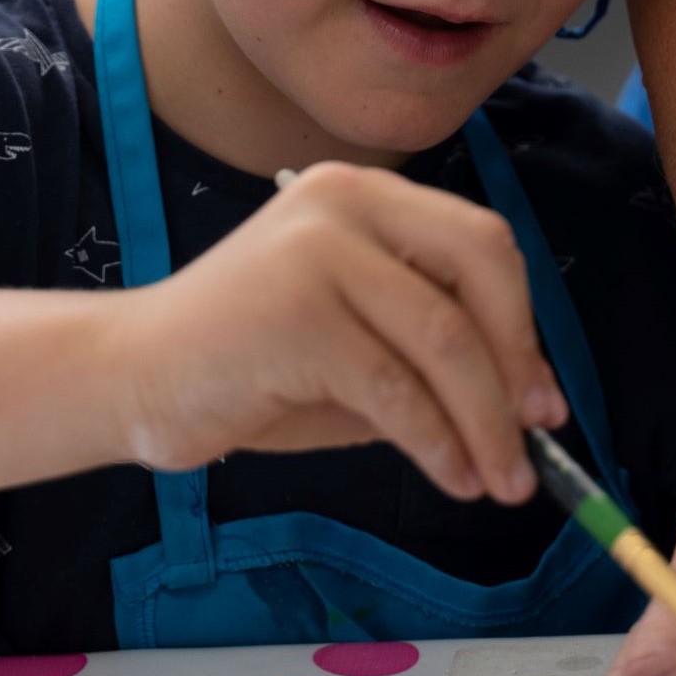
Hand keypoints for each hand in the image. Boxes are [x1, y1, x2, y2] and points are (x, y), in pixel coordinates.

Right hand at [111, 162, 566, 503]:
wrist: (131, 377)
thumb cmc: (247, 365)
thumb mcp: (357, 342)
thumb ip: (429, 352)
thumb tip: (525, 404)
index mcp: (364, 195)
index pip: (480, 243)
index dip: (524, 325)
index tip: (543, 398)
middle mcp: (344, 202)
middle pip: (480, 271)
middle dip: (518, 364)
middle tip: (535, 437)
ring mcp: (317, 251)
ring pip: (446, 339)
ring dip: (487, 422)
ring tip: (501, 480)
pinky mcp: (298, 315)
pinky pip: (397, 389)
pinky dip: (437, 441)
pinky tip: (451, 476)